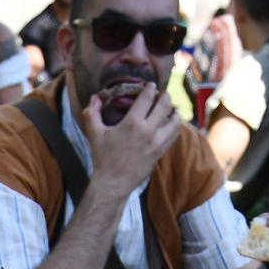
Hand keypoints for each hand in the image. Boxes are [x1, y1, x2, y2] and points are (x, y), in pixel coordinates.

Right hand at [81, 82, 180, 196]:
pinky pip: (174, 134)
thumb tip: (95, 97)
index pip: (148, 97)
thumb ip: (92, 112)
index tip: (150, 85)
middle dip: (164, 96)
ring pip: (174, 120)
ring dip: (173, 110)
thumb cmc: (102, 157)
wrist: (113, 183)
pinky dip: (176, 125)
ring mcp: (157, 142)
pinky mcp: (161, 152)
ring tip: (170, 107)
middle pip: (164, 105)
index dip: (150, 88)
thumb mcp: (94, 133)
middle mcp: (148, 130)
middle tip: (162, 94)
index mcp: (132, 122)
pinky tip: (172, 122)